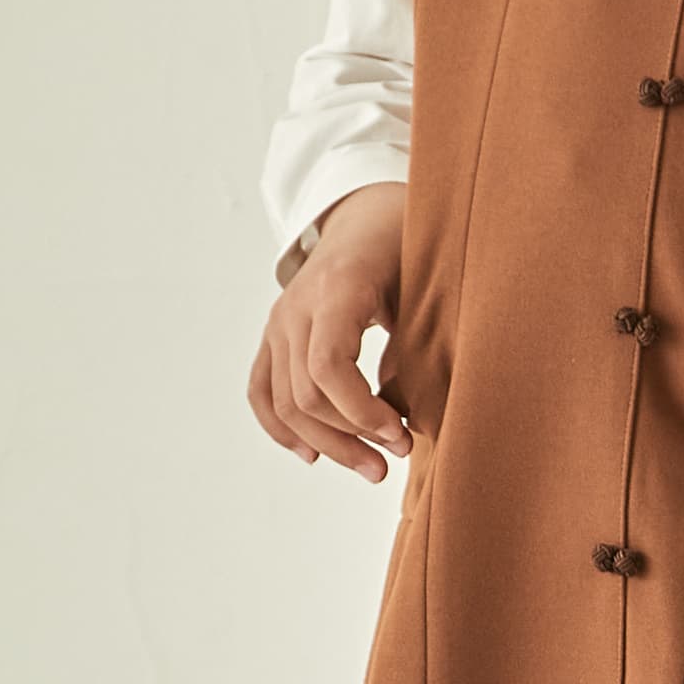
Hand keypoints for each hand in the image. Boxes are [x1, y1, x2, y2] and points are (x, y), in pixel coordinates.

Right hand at [247, 186, 410, 476]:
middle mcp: (295, 307)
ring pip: (284, 401)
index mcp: (335, 290)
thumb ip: (411, 348)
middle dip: (350, 438)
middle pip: (304, 395)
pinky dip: (281, 427)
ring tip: (369, 466)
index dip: (361, 412)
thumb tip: (403, 415)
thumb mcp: (422, 291)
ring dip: (325, 443)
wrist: (370, 217)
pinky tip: (311, 454)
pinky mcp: (274, 334)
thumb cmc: (406, 249)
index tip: (400, 434)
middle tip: (395, 458)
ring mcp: (279, 322)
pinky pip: (261, 389)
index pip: (327, 368)